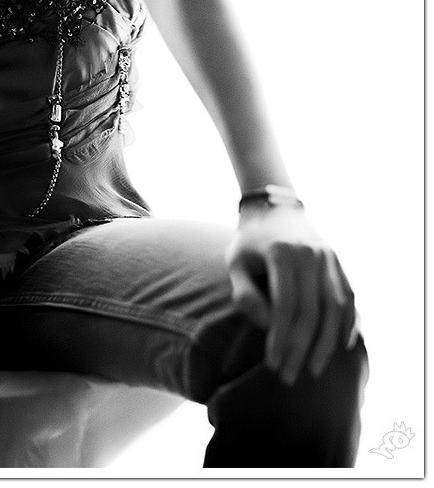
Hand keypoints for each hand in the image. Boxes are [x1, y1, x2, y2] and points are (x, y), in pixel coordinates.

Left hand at [225, 207, 360, 385]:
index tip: (273, 365)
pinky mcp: (338, 260)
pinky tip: (339, 346)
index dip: (281, 340)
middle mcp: (310, 254)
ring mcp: (328, 256)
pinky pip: (348, 297)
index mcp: (282, 253)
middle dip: (301, 349)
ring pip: (335, 308)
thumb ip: (244, 294)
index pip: (285, 307)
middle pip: (311, 313)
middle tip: (290, 376)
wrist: (273, 207)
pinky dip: (347, 324)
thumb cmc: (249, 241)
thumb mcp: (235, 262)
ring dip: (327, 344)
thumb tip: (267, 327)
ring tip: (315, 369)